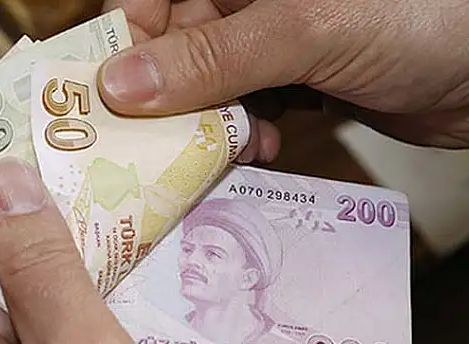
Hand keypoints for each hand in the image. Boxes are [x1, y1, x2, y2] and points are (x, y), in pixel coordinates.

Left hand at [0, 157, 195, 343]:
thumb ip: (42, 268)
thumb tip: (8, 183)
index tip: (19, 150)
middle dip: (34, 231)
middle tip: (85, 181)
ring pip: (21, 307)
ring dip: (66, 270)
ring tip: (113, 224)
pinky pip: (44, 340)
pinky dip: (79, 308)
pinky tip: (118, 283)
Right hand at [98, 0, 468, 154]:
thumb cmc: (418, 18)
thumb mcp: (305, 29)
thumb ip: (213, 56)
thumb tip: (121, 85)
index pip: (149, 1)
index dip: (121, 48)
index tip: (106, 104)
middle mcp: (243, 2)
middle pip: (169, 53)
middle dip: (167, 104)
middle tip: (163, 147)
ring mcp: (265, 42)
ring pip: (201, 90)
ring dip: (205, 128)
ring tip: (227, 148)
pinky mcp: (286, 80)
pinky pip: (237, 111)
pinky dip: (239, 136)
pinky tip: (258, 148)